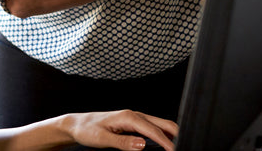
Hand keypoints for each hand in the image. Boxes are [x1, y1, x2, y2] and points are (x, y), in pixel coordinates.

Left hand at [62, 110, 177, 150]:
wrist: (77, 125)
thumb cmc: (87, 130)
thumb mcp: (102, 139)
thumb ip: (123, 143)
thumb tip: (142, 145)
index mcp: (128, 117)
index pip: (154, 130)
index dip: (166, 142)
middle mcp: (134, 115)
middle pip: (163, 124)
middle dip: (175, 135)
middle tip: (184, 147)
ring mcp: (135, 118)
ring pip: (161, 125)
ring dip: (171, 135)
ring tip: (177, 148)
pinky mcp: (134, 124)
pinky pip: (154, 128)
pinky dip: (163, 135)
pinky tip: (165, 144)